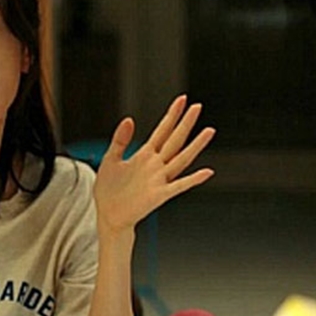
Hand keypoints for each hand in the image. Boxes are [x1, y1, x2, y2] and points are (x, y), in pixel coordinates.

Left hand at [93, 95, 215, 235]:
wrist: (107, 215)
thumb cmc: (109, 191)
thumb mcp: (110, 159)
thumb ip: (120, 140)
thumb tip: (129, 119)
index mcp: (144, 155)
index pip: (162, 131)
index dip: (171, 115)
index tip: (182, 100)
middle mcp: (155, 165)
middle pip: (175, 140)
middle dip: (186, 123)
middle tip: (197, 107)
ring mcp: (159, 179)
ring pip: (181, 159)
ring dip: (195, 146)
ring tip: (208, 132)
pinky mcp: (159, 195)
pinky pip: (179, 186)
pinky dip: (193, 180)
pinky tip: (206, 172)